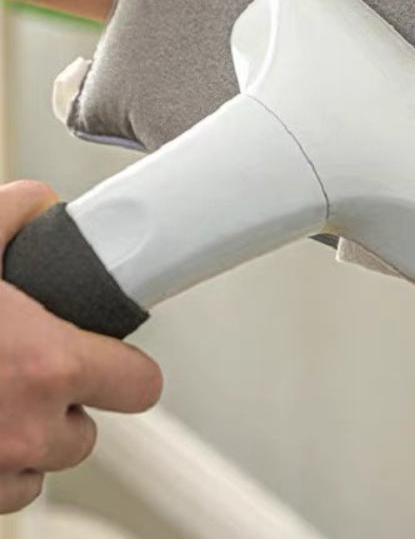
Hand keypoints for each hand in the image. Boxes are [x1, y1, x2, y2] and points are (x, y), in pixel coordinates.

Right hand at [0, 181, 161, 512]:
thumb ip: (14, 214)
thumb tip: (42, 205)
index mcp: (46, 365)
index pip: (139, 384)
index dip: (127, 368)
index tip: (113, 356)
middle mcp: (25, 431)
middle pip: (88, 432)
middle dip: (67, 404)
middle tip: (35, 372)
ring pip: (42, 469)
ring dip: (27, 441)